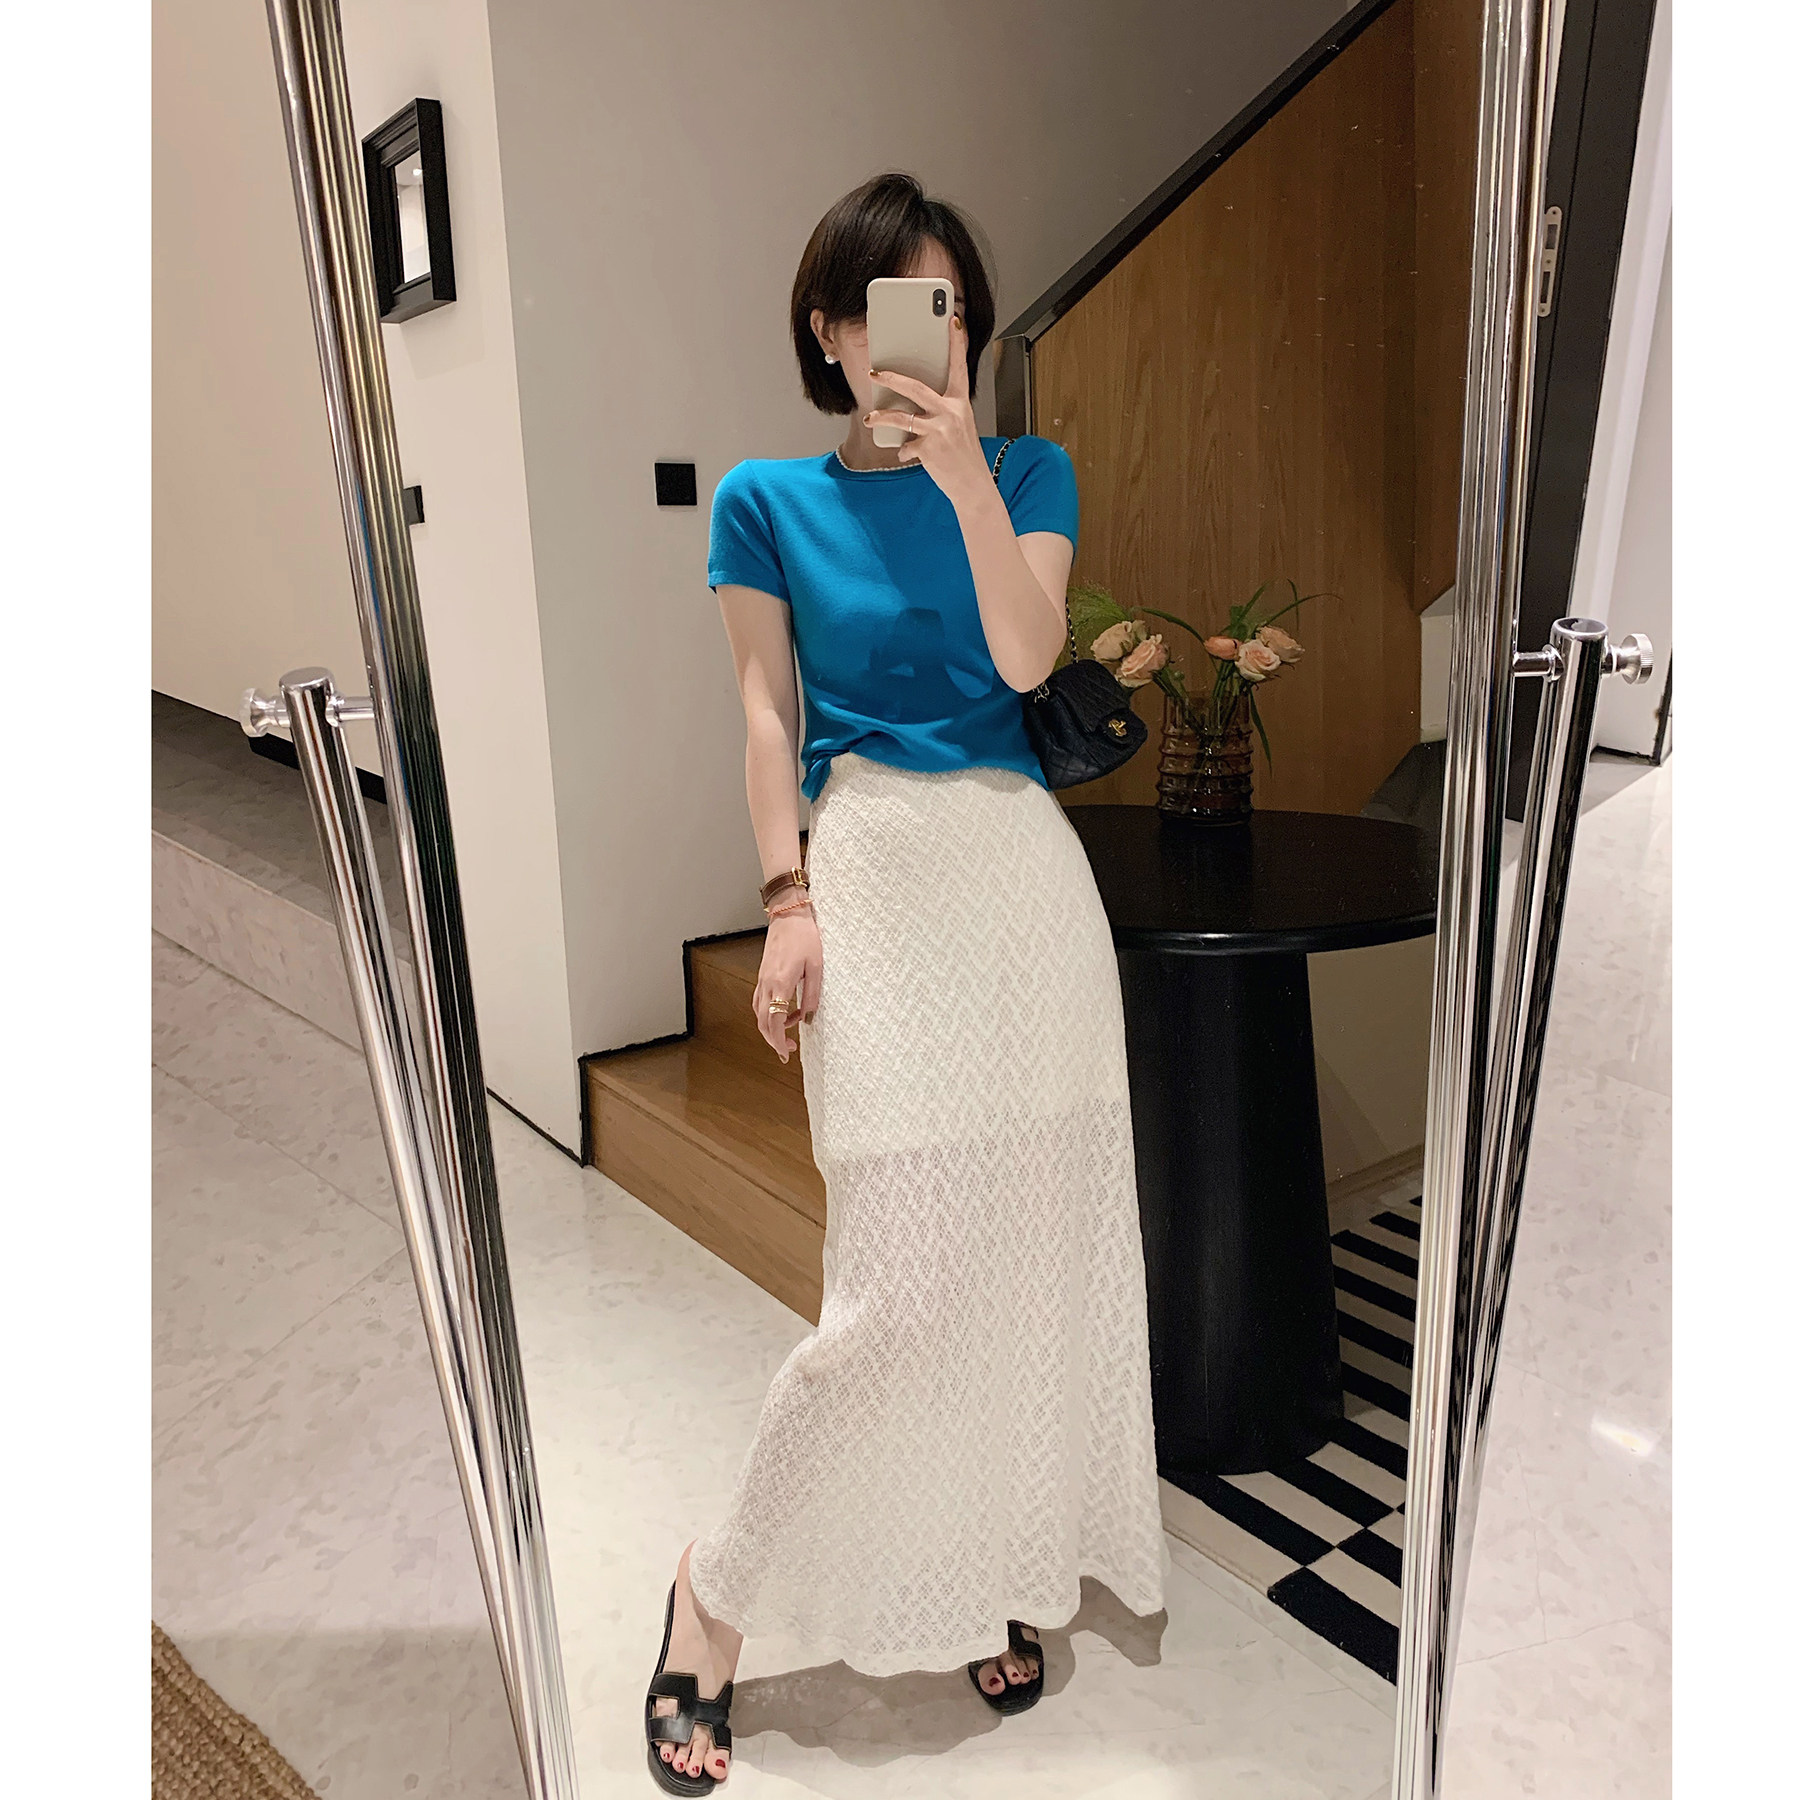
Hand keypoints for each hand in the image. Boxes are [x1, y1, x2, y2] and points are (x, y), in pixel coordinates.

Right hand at [753, 909, 820, 1062]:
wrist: (788, 916)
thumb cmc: (805, 937)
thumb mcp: (817, 967)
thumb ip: (812, 996)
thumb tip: (808, 1019)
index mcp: (780, 983)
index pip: (775, 1022)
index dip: (779, 1041)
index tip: (786, 1053)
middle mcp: (767, 984)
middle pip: (762, 1022)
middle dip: (773, 1041)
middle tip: (788, 1050)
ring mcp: (762, 980)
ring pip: (759, 1013)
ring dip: (771, 1028)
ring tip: (790, 1032)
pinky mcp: (762, 975)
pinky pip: (760, 1001)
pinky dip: (769, 1013)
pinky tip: (784, 1013)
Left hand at [865, 317, 991, 508]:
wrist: (973, 487)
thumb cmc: (963, 456)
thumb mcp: (957, 427)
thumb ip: (939, 411)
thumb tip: (908, 403)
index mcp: (960, 403)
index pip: (959, 366)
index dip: (956, 342)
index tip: (952, 320)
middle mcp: (952, 412)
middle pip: (915, 387)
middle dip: (891, 378)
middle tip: (874, 373)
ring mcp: (940, 430)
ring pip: (902, 417)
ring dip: (881, 417)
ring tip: (870, 417)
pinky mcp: (929, 449)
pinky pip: (905, 446)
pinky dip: (903, 451)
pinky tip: (907, 455)